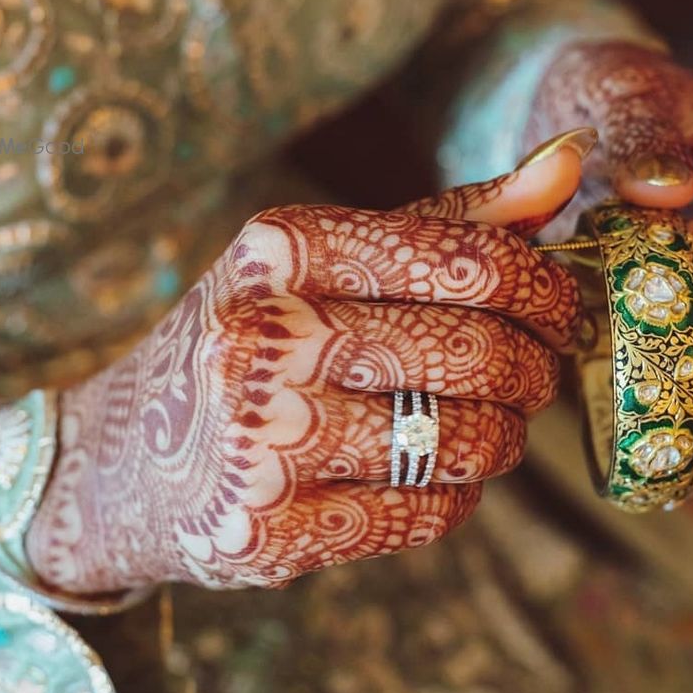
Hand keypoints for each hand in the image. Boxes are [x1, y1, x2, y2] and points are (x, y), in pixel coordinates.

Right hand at [25, 143, 585, 592]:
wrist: (125, 456)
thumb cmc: (252, 336)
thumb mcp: (324, 259)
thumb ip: (447, 220)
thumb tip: (567, 163)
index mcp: (280, 249)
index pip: (463, 258)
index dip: (543, 285)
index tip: (560, 304)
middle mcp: (262, 336)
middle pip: (476, 351)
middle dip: (534, 367)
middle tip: (535, 371)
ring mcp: (261, 439)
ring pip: (462, 440)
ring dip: (504, 436)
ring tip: (490, 421)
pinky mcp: (267, 529)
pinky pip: (426, 513)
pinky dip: (458, 495)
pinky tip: (436, 472)